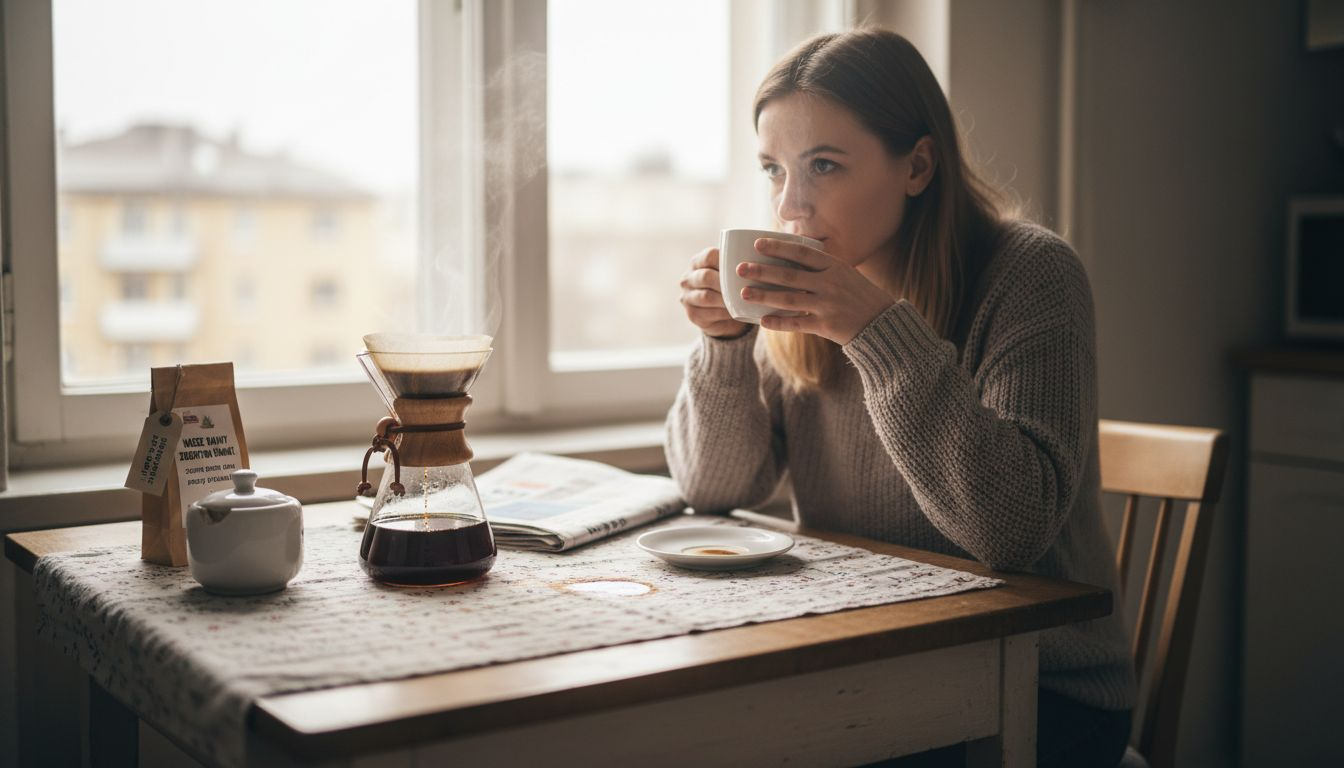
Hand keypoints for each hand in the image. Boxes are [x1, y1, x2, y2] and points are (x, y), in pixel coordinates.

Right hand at [679, 247, 750, 338]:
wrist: (722, 314)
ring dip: (726, 299)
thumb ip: (738, 264)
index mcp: (697, 262)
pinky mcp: (692, 315)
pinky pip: (709, 313)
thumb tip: (761, 258)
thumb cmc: (730, 287)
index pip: (709, 256)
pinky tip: (736, 312)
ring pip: (707, 297)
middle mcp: (688, 278)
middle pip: (706, 276)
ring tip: (742, 299)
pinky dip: (725, 313)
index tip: (744, 268)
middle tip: (745, 286)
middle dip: (726, 282)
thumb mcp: (731, 273)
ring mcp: (687, 297)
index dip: (726, 261)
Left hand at [737, 238, 894, 344]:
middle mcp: (830, 284)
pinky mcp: (826, 326)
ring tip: (744, 293)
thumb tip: (791, 253)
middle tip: (741, 268)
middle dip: (762, 271)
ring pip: (789, 300)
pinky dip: (779, 322)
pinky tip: (762, 320)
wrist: (881, 322)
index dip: (779, 247)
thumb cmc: (858, 295)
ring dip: (764, 296)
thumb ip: (821, 266)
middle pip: (790, 276)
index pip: (802, 253)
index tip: (758, 244)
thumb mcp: (845, 273)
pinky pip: (797, 324)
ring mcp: (827, 305)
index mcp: (834, 267)